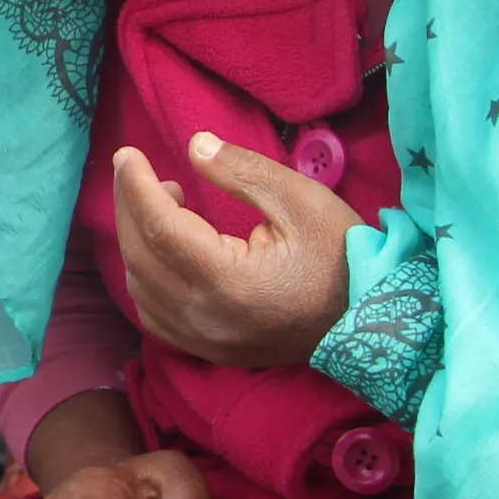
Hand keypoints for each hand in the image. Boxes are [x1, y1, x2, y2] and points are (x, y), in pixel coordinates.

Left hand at [110, 131, 361, 368]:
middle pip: (141, 256)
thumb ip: (244, 172)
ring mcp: (206, 341)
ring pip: (140, 289)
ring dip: (137, 242)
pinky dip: (146, 279)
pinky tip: (164, 253)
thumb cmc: (343, 256)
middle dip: (130, 207)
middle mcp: (207, 318)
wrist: (371, 321)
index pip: (160, 228)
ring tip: (168, 207)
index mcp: (229, 281)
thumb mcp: (302, 200)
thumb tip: (195, 147)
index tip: (127, 154)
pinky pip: (154, 316)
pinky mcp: (210, 351)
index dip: (136, 186)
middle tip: (139, 171)